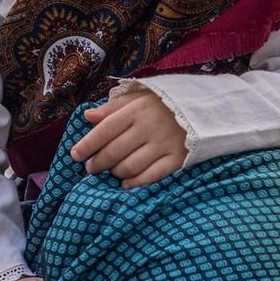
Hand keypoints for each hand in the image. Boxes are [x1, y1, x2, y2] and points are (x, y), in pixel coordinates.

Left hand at [73, 91, 187, 187]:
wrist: (204, 108)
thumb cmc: (164, 103)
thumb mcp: (139, 97)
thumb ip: (113, 107)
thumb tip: (87, 116)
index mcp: (137, 109)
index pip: (105, 129)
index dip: (87, 144)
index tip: (75, 155)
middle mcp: (149, 127)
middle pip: (114, 151)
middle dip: (97, 163)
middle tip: (90, 168)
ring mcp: (164, 144)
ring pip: (130, 166)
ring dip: (115, 172)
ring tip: (111, 171)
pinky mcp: (177, 159)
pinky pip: (151, 176)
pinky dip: (135, 182)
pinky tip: (126, 183)